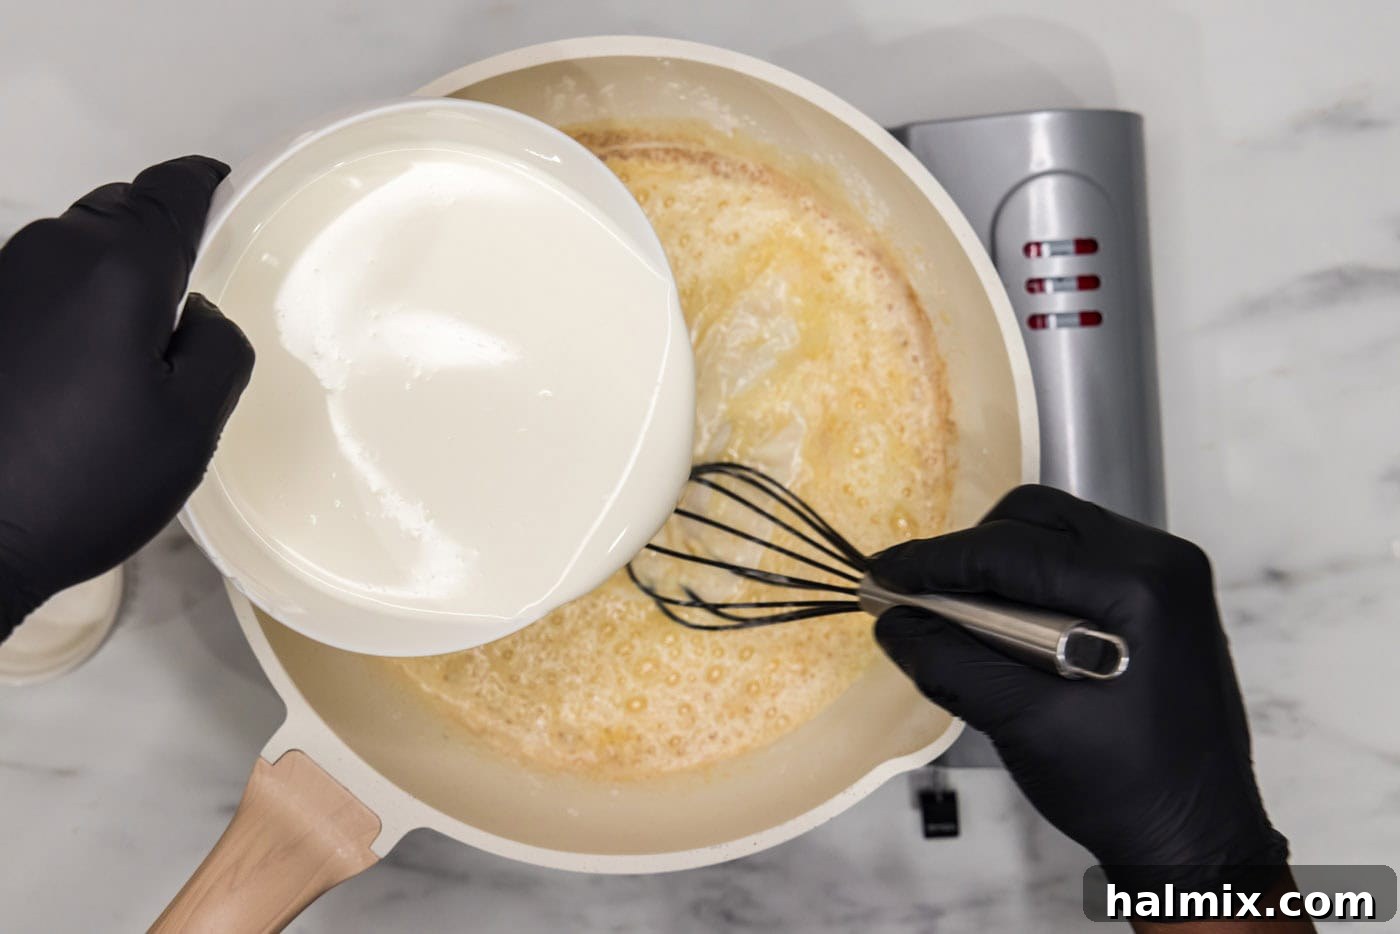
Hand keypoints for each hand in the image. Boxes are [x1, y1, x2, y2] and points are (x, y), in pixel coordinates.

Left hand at [0, 156, 253, 636]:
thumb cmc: (86, 480)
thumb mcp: (191, 425)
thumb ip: (219, 348)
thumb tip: (200, 313)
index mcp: (118, 265)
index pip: (174, 189)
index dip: (209, 188)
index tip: (232, 205)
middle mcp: (50, 252)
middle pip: (120, 211)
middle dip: (160, 236)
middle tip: (192, 294)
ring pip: (73, 249)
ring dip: (110, 275)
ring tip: (135, 342)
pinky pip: (37, 286)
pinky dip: (71, 304)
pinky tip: (79, 367)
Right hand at [871, 485, 1286, 887]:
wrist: (1198, 838)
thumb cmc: (1124, 789)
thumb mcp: (1025, 726)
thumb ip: (952, 665)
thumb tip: (892, 623)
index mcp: (1138, 586)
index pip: (1012, 550)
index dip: (936, 562)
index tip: (882, 574)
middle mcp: (1161, 560)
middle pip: (1035, 520)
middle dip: (969, 556)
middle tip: (921, 601)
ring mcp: (1168, 573)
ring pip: (1055, 531)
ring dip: (1000, 565)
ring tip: (963, 617)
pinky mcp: (1163, 594)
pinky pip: (1080, 558)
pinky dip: (1034, 581)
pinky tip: (1010, 627)